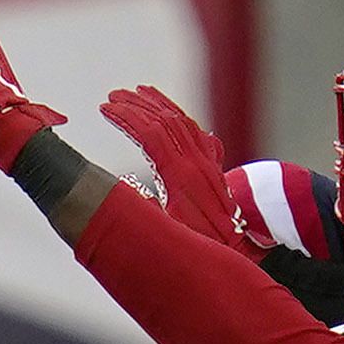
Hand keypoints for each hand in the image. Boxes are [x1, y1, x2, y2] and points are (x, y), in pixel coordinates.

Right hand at [100, 87, 239, 244]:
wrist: (239, 251)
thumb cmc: (200, 246)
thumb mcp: (166, 229)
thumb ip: (145, 205)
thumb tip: (126, 183)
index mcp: (181, 176)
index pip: (150, 134)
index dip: (126, 118)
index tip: (105, 108)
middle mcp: (197, 163)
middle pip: (165, 121)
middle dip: (137, 105)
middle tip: (114, 95)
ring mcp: (208, 163)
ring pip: (184, 122)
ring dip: (160, 104)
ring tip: (140, 92)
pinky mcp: (215, 170)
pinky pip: (199, 134)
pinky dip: (182, 120)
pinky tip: (174, 116)